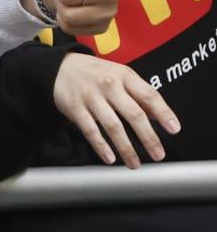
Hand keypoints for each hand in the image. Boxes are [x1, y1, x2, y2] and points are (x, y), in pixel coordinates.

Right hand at [53, 52, 178, 167]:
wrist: (59, 68)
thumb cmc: (95, 74)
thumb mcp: (120, 76)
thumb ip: (140, 94)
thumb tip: (161, 117)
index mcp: (124, 76)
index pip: (149, 95)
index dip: (164, 113)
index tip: (174, 129)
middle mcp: (109, 86)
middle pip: (133, 114)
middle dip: (148, 137)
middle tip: (158, 154)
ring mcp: (91, 97)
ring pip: (113, 126)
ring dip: (126, 148)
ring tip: (135, 163)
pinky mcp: (75, 108)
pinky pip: (90, 130)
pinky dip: (101, 146)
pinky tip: (110, 158)